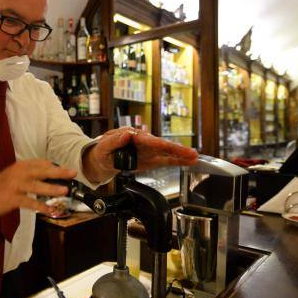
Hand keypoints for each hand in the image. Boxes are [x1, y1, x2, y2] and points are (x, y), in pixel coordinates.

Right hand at [0, 159, 76, 216]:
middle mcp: (20, 173)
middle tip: (72, 173)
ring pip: (37, 186)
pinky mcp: (13, 199)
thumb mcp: (15, 173)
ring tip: (64, 191)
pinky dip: (41, 207)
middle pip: (42, 171)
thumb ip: (30, 172)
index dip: (55, 166)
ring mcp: (16, 186)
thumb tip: (49, 173)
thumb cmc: (1, 185)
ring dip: (52, 189)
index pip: (41, 163)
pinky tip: (50, 210)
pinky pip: (30, 203)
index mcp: (21, 166)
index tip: (66, 170)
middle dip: (59, 172)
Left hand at [83, 127, 197, 182]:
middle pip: (162, 144)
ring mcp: (149, 151)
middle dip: (176, 148)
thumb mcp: (103, 146)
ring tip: (194, 157)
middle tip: (190, 152)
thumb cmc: (102, 150)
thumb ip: (113, 141)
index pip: (146, 139)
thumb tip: (126, 134)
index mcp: (132, 136)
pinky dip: (177, 161)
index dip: (156, 143)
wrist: (102, 159)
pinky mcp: (151, 160)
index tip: (164, 145)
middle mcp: (144, 142)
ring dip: (181, 155)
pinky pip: (166, 160)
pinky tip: (189, 162)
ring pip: (167, 152)